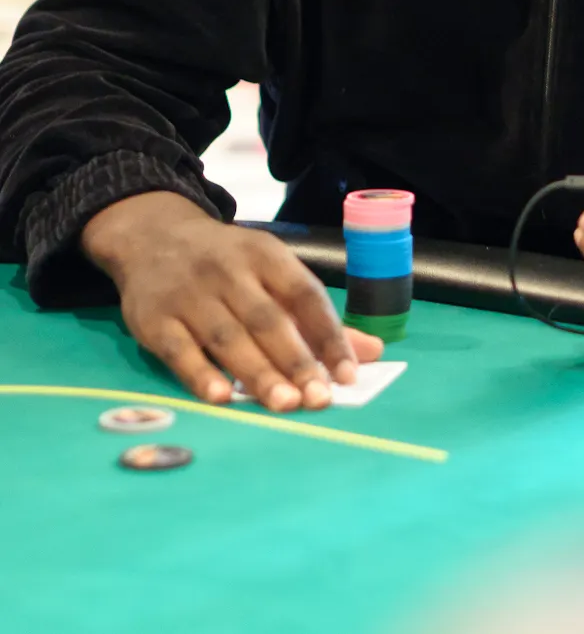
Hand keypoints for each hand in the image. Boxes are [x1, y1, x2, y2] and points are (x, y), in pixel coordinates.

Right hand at [81, 192, 382, 410]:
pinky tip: (221, 398)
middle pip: (267, 319)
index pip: (305, 295)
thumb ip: (316, 316)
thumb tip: (372, 352)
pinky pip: (179, 350)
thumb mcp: (271, 271)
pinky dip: (200, 374)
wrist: (153, 237)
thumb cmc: (227, 263)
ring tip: (284, 405)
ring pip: (228, 337)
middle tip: (319, 399)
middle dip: (296, 360)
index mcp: (266, 255)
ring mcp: (189, 294)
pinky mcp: (154, 319)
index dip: (329, 335)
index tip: (349, 374)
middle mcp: (229, 270)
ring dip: (257, 373)